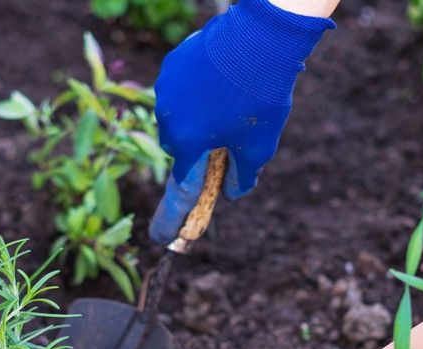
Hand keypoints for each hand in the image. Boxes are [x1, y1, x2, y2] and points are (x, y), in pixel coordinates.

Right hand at [149, 0, 334, 243]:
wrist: (261, 38)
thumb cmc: (261, 97)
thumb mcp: (259, 146)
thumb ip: (243, 176)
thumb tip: (233, 192)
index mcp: (188, 145)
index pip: (180, 189)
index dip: (173, 215)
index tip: (161, 236)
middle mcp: (169, 120)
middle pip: (179, 148)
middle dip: (197, 149)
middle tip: (225, 137)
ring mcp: (166, 90)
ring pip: (177, 116)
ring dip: (196, 118)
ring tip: (229, 101)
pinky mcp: (172, 65)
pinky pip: (179, 89)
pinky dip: (195, 92)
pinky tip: (221, 81)